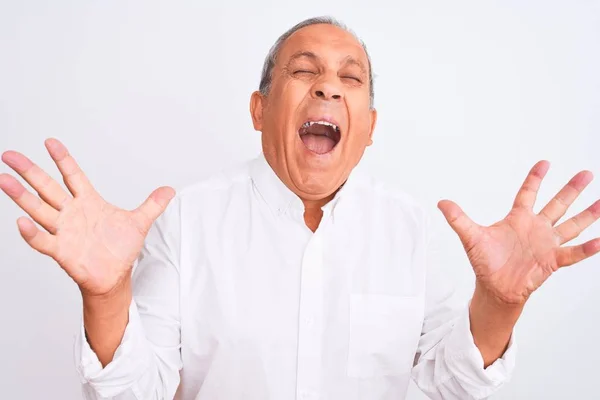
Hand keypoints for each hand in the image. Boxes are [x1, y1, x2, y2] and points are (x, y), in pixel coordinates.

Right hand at [0, 139, 174, 297]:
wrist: (115, 276)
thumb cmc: (120, 249)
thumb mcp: (140, 222)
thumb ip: (152, 204)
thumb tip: (170, 190)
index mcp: (89, 202)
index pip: (73, 175)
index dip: (62, 159)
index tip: (50, 141)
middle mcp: (72, 213)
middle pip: (47, 188)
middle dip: (29, 171)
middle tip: (9, 154)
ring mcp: (64, 231)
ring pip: (38, 210)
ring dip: (21, 196)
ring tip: (3, 179)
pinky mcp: (62, 251)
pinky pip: (43, 241)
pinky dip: (32, 233)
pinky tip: (20, 221)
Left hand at [438, 161, 599, 305]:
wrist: (494, 288)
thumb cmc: (485, 262)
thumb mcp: (470, 237)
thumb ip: (458, 219)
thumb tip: (441, 203)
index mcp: (517, 219)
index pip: (528, 193)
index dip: (535, 178)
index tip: (545, 162)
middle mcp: (535, 228)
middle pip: (557, 204)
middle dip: (571, 189)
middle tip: (587, 173)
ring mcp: (546, 244)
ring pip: (571, 225)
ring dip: (587, 214)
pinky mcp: (551, 261)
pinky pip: (572, 253)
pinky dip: (586, 248)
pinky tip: (598, 240)